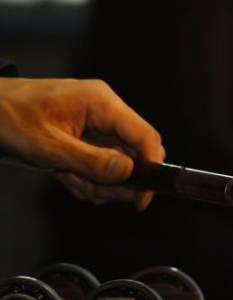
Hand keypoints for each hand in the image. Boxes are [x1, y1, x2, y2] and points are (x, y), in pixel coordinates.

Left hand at [0, 78, 164, 209]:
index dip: (151, 166)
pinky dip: (88, 177)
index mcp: (101, 102)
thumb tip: (128, 172)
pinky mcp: (89, 136)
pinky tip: (65, 174)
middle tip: (93, 192)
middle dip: (116, 180)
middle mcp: (105, 111)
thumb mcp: (48, 145)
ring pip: (119, 163)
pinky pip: (103, 163)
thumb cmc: (9, 118)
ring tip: (68, 179)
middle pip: (134, 153)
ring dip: (98, 181)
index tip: (144, 196)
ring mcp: (98, 123)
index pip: (144, 135)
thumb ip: (91, 160)